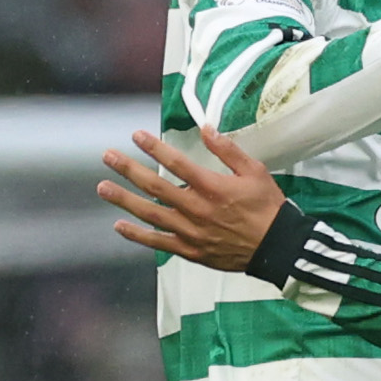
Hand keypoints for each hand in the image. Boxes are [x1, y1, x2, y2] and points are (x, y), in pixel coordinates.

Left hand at [100, 125, 286, 270]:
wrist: (277, 247)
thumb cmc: (268, 208)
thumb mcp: (254, 171)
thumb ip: (228, 150)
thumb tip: (206, 129)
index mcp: (212, 187)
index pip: (176, 163)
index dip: (154, 147)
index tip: (136, 136)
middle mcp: (197, 209)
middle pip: (155, 187)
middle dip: (128, 170)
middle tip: (107, 157)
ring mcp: (191, 232)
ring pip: (150, 214)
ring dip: (124, 200)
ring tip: (103, 188)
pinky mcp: (191, 250)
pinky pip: (158, 243)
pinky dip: (137, 235)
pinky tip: (120, 226)